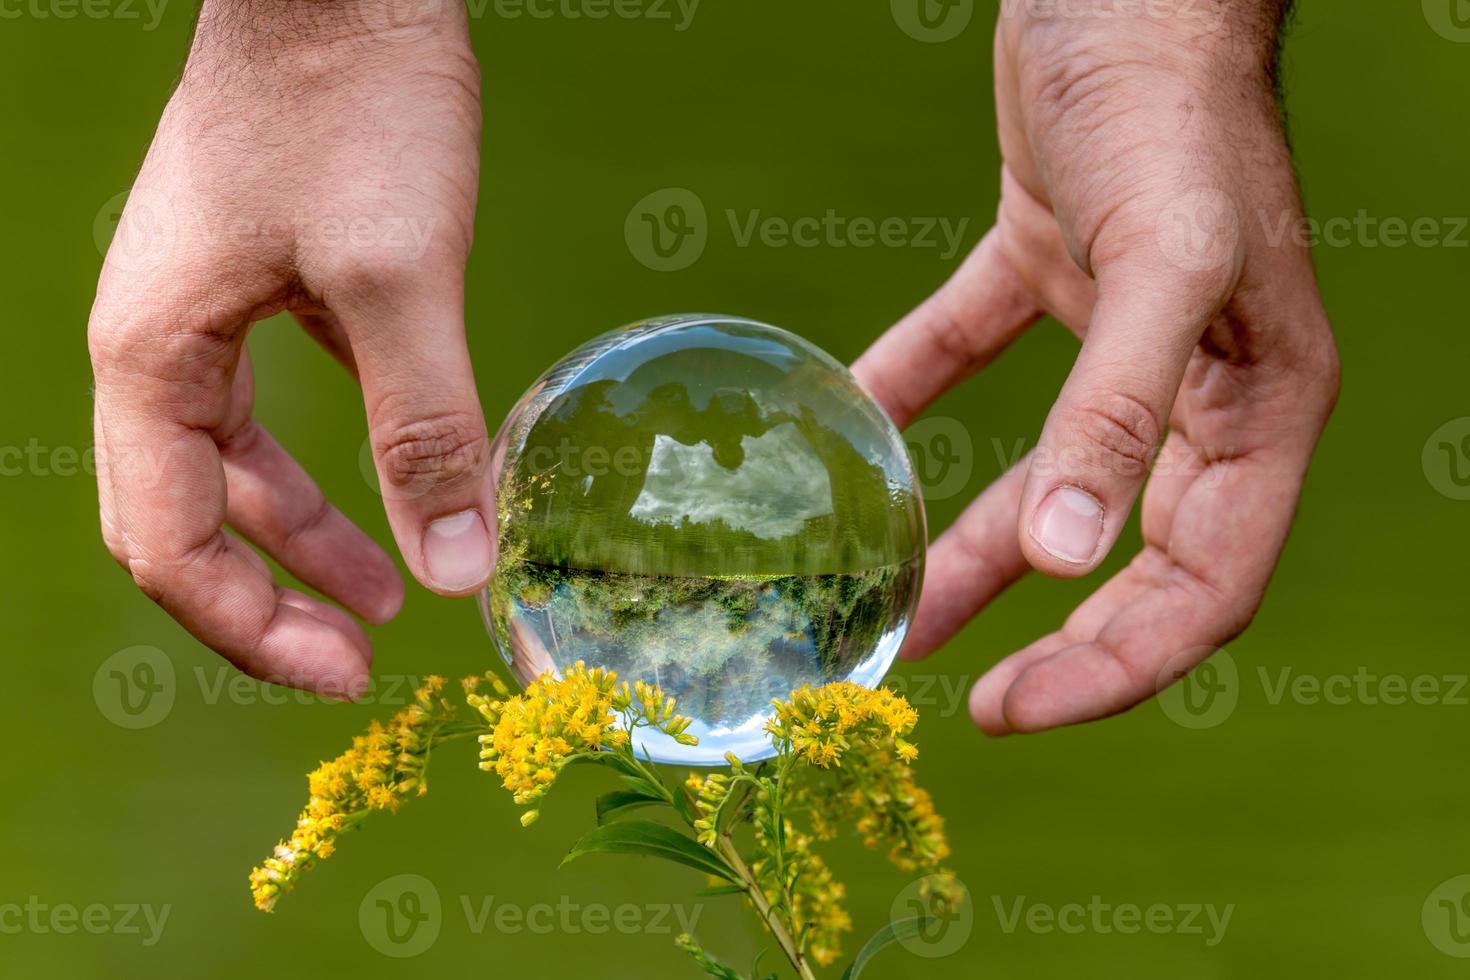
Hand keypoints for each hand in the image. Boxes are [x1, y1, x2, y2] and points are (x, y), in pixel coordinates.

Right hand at [88, 0, 491, 698]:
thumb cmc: (353, 108)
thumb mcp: (401, 279)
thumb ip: (427, 427)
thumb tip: (455, 569)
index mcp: (155, 358)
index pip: (171, 546)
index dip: (253, 631)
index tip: (352, 675)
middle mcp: (157, 345)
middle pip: (183, 520)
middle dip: (266, 601)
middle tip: (360, 659)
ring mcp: (204, 312)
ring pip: (231, 466)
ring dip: (300, 537)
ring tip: (383, 595)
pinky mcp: (261, 283)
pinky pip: (271, 407)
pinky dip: (323, 463)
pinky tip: (390, 481)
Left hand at [853, 1, 1339, 733]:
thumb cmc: (1170, 108)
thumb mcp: (1162, 266)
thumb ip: (1121, 415)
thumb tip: (1064, 557)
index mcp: (1261, 408)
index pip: (1205, 585)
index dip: (1117, 664)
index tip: (1014, 709)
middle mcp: (1200, 387)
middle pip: (1132, 554)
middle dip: (1054, 636)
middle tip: (962, 696)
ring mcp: (1124, 334)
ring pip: (1047, 475)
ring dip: (971, 544)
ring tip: (891, 605)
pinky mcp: (1049, 273)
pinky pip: (975, 362)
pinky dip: (919, 399)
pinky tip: (859, 433)